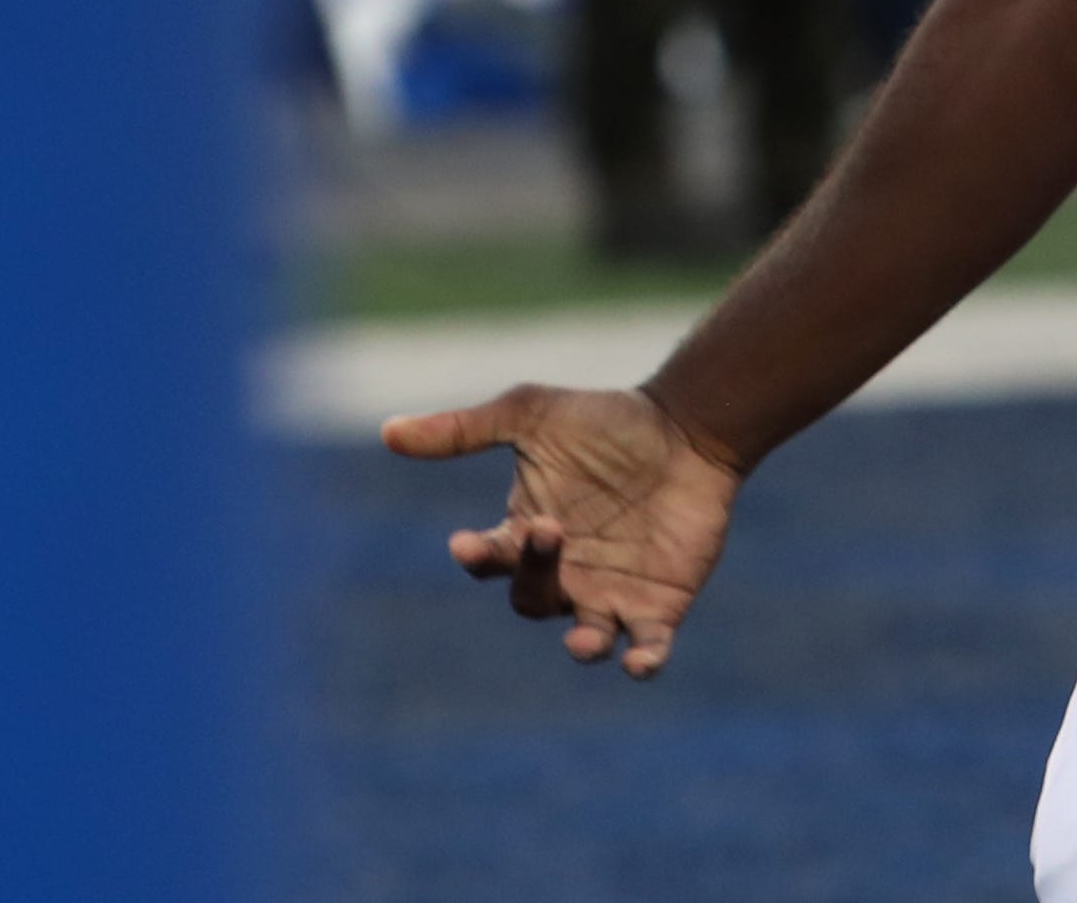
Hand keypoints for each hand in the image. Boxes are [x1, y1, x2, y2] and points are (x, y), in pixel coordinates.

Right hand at [383, 383, 743, 677]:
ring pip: (585, 640)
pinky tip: (641, 663)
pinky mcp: (659, 606)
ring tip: (584, 639)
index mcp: (526, 536)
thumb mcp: (533, 414)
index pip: (489, 559)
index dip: (477, 556)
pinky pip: (647, 649)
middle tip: (552, 529)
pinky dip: (643, 662)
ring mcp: (610, 595)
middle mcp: (563, 575)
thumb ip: (465, 429)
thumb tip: (387, 430)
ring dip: (583, 644)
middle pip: (533, 598)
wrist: (688, 427)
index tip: (468, 543)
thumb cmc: (608, 421)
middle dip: (536, 572)